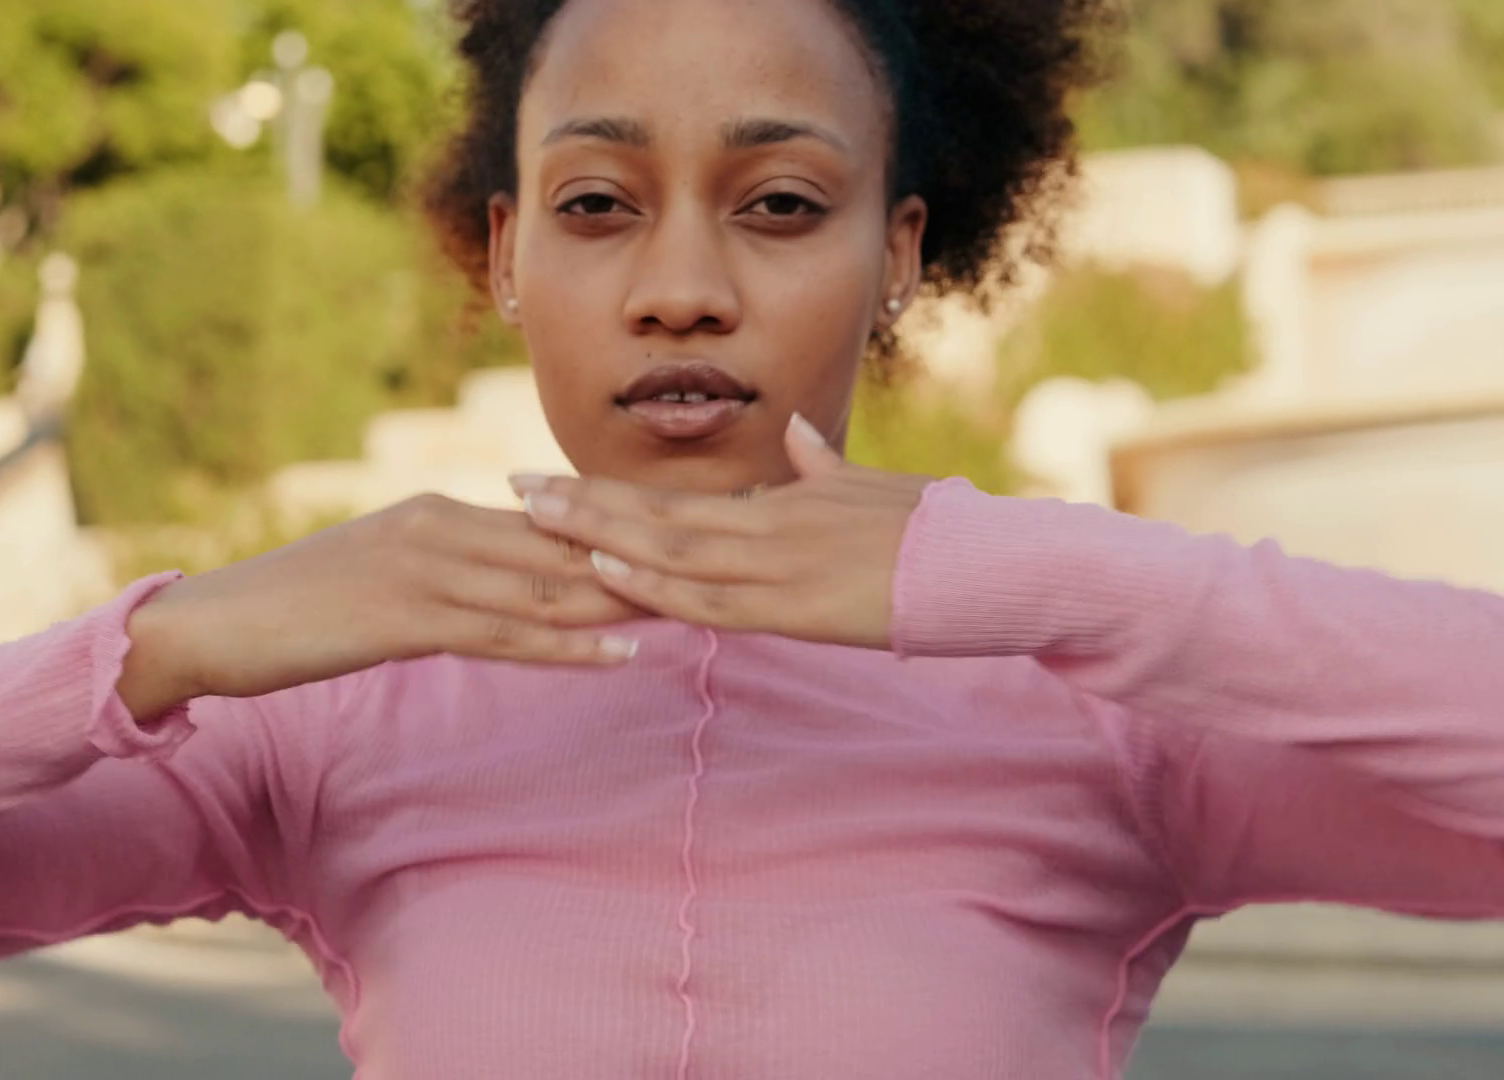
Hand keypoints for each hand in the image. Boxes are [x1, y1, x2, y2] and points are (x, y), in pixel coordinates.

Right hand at [119, 495, 646, 717]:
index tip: (688, 536)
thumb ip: (446, 570)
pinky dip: (568, 647)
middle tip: (718, 567)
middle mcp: (442, 526)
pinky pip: (504, 635)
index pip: (550, 520)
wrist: (214, 626)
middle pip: (562, 547)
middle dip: (640, 559)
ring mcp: (425, 570)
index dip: (622, 530)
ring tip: (698, 610)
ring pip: (545, 588)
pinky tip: (622, 657)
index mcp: (440, 512)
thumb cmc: (299, 608)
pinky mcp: (407, 618)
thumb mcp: (384, 577)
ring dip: (624, 602)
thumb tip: (506, 582)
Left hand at [510, 415, 931, 650]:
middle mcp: (767, 527)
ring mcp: (776, 567)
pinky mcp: (794, 608)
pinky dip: (652, 584)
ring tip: (534, 520)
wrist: (990, 565)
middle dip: (579, 503)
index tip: (551, 480)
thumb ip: (825, 468)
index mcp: (780, 501)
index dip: (607, 491)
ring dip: (597, 535)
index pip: (675, 497)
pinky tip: (605, 572)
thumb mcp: (874, 488)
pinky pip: (708, 598)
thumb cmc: (939, 528)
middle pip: (655, 516)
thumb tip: (799, 436)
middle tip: (512, 486)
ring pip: (668, 551)